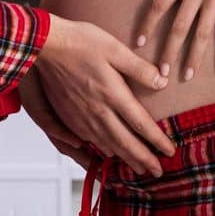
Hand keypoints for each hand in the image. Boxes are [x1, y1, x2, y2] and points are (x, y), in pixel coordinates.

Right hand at [33, 16, 175, 177]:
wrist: (44, 46)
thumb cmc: (80, 43)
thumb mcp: (115, 48)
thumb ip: (139, 68)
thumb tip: (162, 81)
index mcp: (113, 94)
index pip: (141, 124)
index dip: (157, 140)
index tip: (170, 151)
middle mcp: (98, 111)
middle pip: (126, 143)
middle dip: (144, 160)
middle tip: (158, 173)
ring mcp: (81, 117)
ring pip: (107, 146)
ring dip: (125, 159)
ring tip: (138, 168)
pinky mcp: (68, 116)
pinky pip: (89, 141)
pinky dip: (103, 151)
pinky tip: (108, 154)